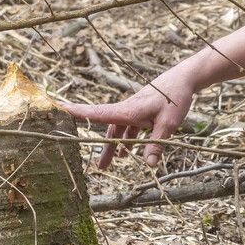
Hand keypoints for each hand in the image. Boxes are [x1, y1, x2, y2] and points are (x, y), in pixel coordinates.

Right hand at [60, 64, 197, 169]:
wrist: (185, 79)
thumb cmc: (176, 97)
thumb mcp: (169, 124)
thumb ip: (156, 144)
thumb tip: (148, 165)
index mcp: (128, 110)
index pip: (98, 113)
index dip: (78, 113)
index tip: (58, 109)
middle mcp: (127, 109)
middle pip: (107, 128)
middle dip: (96, 144)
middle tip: (79, 154)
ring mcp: (133, 110)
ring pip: (118, 130)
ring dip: (112, 146)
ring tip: (104, 166)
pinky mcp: (142, 111)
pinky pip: (128, 127)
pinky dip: (126, 139)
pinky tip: (128, 153)